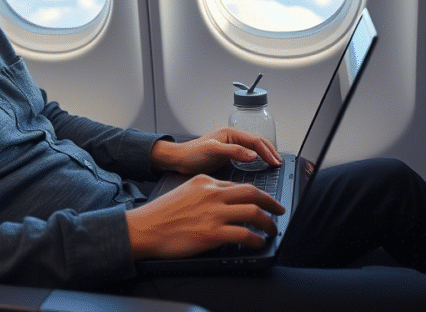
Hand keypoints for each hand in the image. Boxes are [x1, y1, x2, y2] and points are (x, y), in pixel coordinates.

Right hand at [126, 174, 285, 259]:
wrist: (145, 228)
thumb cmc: (162, 214)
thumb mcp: (185, 191)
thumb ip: (205, 193)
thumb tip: (224, 203)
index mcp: (206, 182)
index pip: (239, 185)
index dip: (256, 195)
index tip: (263, 202)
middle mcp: (213, 194)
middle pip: (253, 193)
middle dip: (272, 202)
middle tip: (279, 210)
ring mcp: (214, 213)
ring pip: (254, 212)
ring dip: (268, 223)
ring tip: (272, 230)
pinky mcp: (213, 233)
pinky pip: (245, 234)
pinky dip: (256, 239)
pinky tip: (258, 243)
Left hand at [151, 128, 281, 175]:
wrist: (178, 160)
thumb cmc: (191, 154)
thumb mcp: (212, 151)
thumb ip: (233, 152)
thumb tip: (253, 155)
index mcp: (231, 133)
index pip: (256, 141)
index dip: (267, 152)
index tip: (275, 163)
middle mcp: (232, 138)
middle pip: (257, 143)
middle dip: (270, 152)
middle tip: (279, 164)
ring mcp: (230, 146)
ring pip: (254, 148)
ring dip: (265, 154)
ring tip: (274, 163)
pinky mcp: (228, 155)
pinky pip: (247, 155)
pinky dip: (257, 159)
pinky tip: (260, 165)